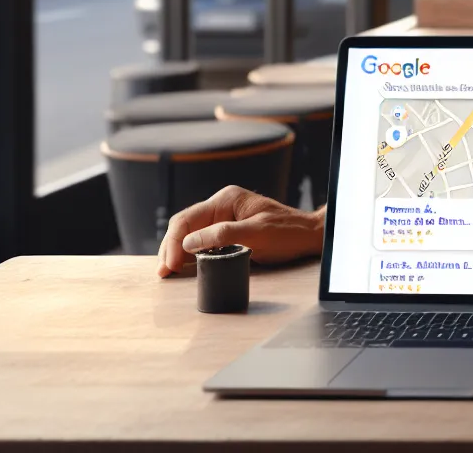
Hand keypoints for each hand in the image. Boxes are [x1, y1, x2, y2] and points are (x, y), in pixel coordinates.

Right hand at [156, 186, 324, 277]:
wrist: (310, 236)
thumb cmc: (288, 233)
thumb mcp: (256, 234)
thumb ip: (222, 235)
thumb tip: (188, 243)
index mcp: (226, 200)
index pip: (188, 218)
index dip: (174, 242)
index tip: (170, 264)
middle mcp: (222, 206)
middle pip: (184, 226)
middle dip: (170, 248)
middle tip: (163, 271)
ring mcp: (224, 219)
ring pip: (190, 234)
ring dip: (177, 252)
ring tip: (167, 271)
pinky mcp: (228, 233)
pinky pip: (202, 242)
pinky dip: (190, 254)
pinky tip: (183, 266)